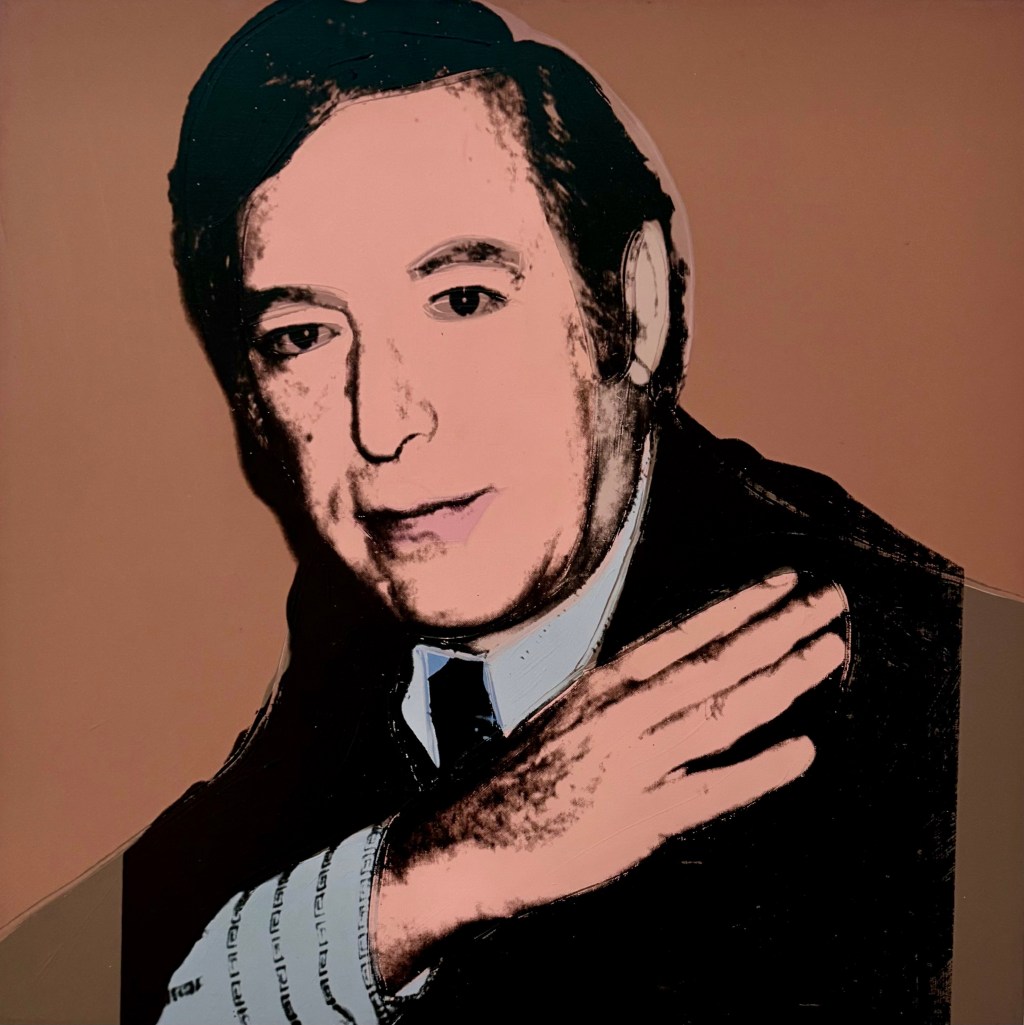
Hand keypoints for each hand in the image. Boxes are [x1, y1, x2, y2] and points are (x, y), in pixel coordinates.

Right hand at [374, 571, 846, 985]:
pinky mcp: (644, 819)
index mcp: (603, 685)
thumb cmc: (522, 777)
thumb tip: (678, 674)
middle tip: (828, 600)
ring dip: (781, 679)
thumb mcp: (568, 715)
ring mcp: (635, 763)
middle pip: (714, 663)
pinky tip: (802, 750)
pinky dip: (760, 770)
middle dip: (777, 629)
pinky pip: (713, 789)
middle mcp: (622, 713)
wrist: (472, 839)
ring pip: (722, 711)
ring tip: (827, 650)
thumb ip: (623, 696)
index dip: (738, 607)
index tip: (782, 583)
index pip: (683, 634)